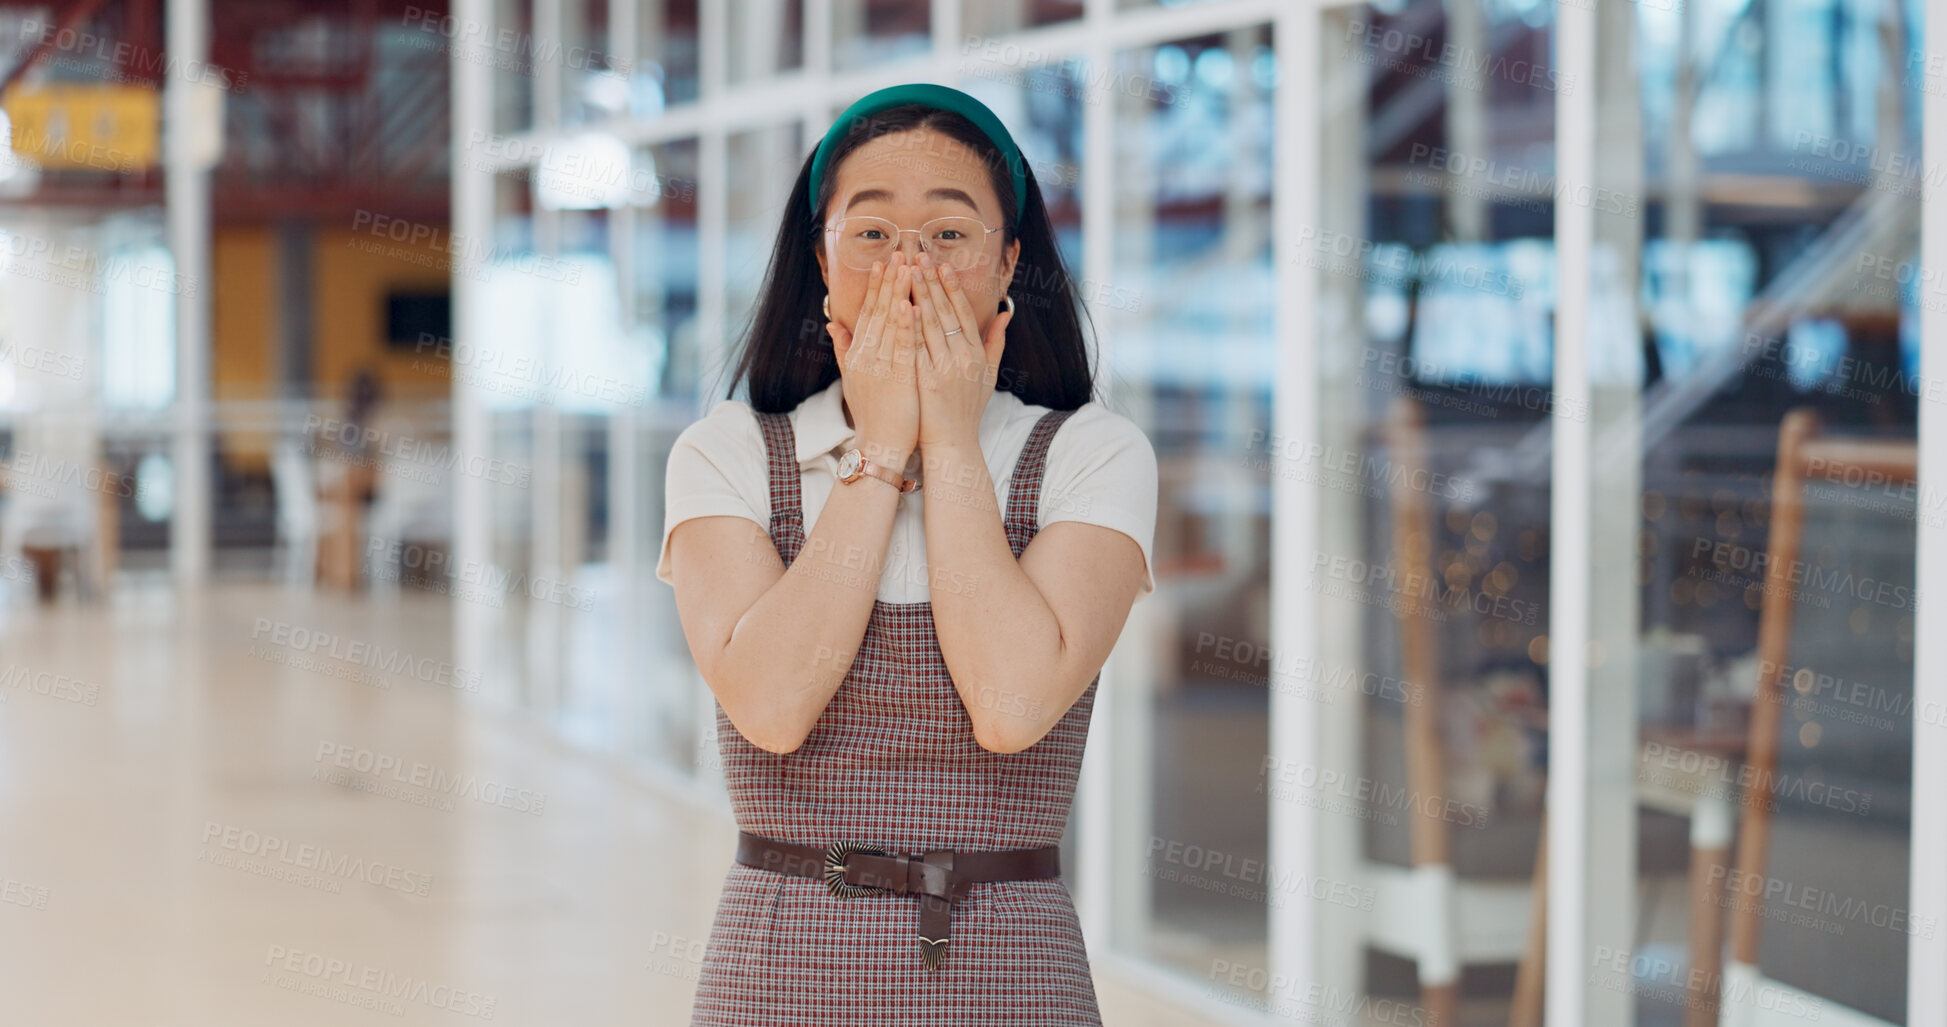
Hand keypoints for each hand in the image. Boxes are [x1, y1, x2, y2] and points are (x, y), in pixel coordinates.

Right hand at [825, 251, 919, 463]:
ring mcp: (879, 367)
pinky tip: (909, 305)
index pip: (867, 313)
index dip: (874, 287)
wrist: (878, 447)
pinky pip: (901, 348)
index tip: (882, 263)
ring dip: (898, 293)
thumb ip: (844, 349)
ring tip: (907, 268)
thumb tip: (832, 324)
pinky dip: (904, 326)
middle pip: (877, 311)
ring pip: (889, 324)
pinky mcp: (896, 379)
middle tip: (898, 253)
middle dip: (888, 280)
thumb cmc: (871, 415)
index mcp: (858, 354)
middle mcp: (866, 356)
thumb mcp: (852, 379)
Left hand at [912, 251, 1010, 450]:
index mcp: (977, 354)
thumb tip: (1005, 312)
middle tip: (920, 257)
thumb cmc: (967, 410)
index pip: (963, 313)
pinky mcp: (926, 380)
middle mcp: (963, 358)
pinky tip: (901, 306)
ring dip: (918, 296)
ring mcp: (945, 369)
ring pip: (930, 325)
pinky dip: (909, 325)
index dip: (953, 288)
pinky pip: (916, 347)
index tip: (942, 266)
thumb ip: (996, 342)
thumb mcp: (989, 375)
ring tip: (907, 272)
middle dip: (932, 283)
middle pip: (945, 313)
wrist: (953, 443)